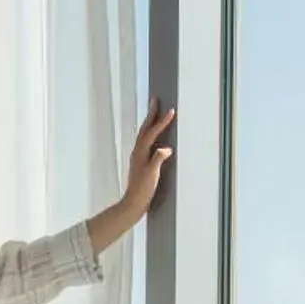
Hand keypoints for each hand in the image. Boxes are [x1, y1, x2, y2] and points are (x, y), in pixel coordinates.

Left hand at [118, 100, 174, 217]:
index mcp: (141, 152)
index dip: (162, 122)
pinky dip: (151, 134)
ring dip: (150, 123)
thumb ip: (158, 159)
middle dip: (151, 114)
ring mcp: (138, 157)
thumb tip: (166, 148)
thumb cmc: (143, 190)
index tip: (171, 110)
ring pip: (144, 134)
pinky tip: (155, 138)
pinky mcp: (141, 162)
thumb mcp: (152, 174)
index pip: (152, 133)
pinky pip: (146, 142)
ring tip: (155, 113)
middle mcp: (138, 152)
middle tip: (155, 100)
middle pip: (145, 129)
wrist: (133, 203)